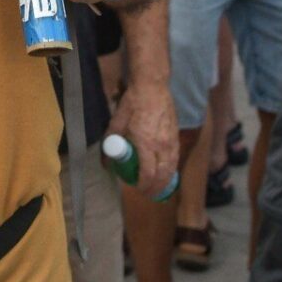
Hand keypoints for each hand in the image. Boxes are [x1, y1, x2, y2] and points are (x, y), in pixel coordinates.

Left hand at [107, 79, 178, 199]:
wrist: (152, 87)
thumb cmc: (132, 104)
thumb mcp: (116, 123)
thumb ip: (109, 144)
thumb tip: (105, 164)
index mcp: (145, 144)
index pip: (148, 174)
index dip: (143, 185)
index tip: (138, 189)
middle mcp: (161, 146)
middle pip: (162, 175)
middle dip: (156, 188)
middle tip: (148, 194)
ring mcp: (171, 141)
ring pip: (172, 168)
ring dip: (166, 181)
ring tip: (159, 188)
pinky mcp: (176, 136)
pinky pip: (176, 158)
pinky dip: (172, 169)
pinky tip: (167, 172)